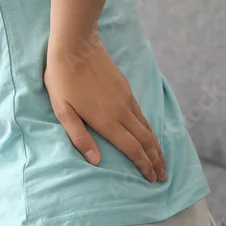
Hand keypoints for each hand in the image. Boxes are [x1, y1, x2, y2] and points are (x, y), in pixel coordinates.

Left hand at [44, 34, 165, 181]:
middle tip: (162, 176)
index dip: (143, 165)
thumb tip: (96, 161)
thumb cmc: (63, 80)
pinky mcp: (126, 89)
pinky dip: (150, 129)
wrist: (76, 46)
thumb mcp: (63, 112)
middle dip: (155, 160)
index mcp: (106, 121)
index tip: (151, 178)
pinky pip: (142, 114)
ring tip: (162, 160)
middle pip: (145, 140)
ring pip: (147, 127)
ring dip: (156, 146)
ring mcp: (126, 99)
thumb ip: (79, 137)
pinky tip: (150, 135)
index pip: (132, 149)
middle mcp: (121, 111)